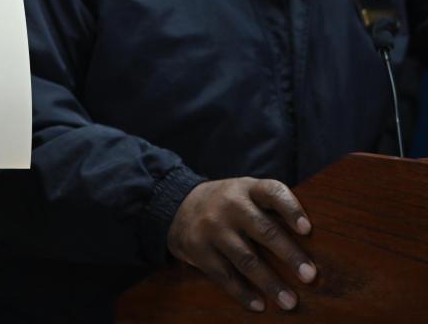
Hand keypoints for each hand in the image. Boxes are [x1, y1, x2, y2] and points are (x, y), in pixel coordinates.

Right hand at [168, 177, 316, 312]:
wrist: (177, 205)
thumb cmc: (228, 204)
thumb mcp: (246, 194)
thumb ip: (272, 209)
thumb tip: (315, 244)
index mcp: (247, 188)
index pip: (272, 192)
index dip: (291, 209)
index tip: (307, 229)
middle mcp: (229, 205)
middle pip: (264, 230)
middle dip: (289, 255)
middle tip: (310, 276)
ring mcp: (212, 227)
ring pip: (245, 258)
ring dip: (270, 282)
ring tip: (290, 302)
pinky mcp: (198, 248)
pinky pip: (223, 275)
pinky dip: (243, 292)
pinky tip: (259, 305)